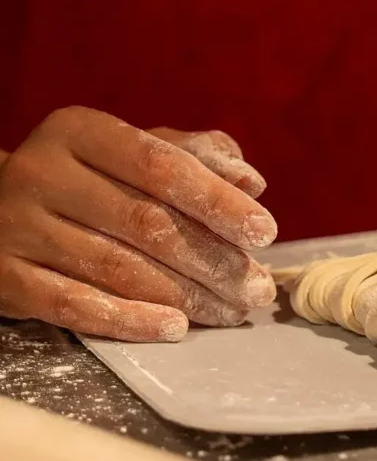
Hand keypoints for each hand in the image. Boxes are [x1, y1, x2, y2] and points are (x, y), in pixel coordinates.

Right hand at [0, 107, 277, 341]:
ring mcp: (17, 226)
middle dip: (213, 260)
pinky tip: (175, 327)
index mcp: (80, 132)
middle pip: (145, 223)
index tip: (266, 233)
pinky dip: (129, 320)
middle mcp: (43, 172)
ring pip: (117, 268)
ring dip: (186, 295)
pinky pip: (75, 305)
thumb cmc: (91, 182)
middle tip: (258, 289)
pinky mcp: (5, 277)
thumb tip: (251, 181)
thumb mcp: (137, 155)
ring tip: (232, 311)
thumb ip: (196, 160)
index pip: (161, 165)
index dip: (218, 201)